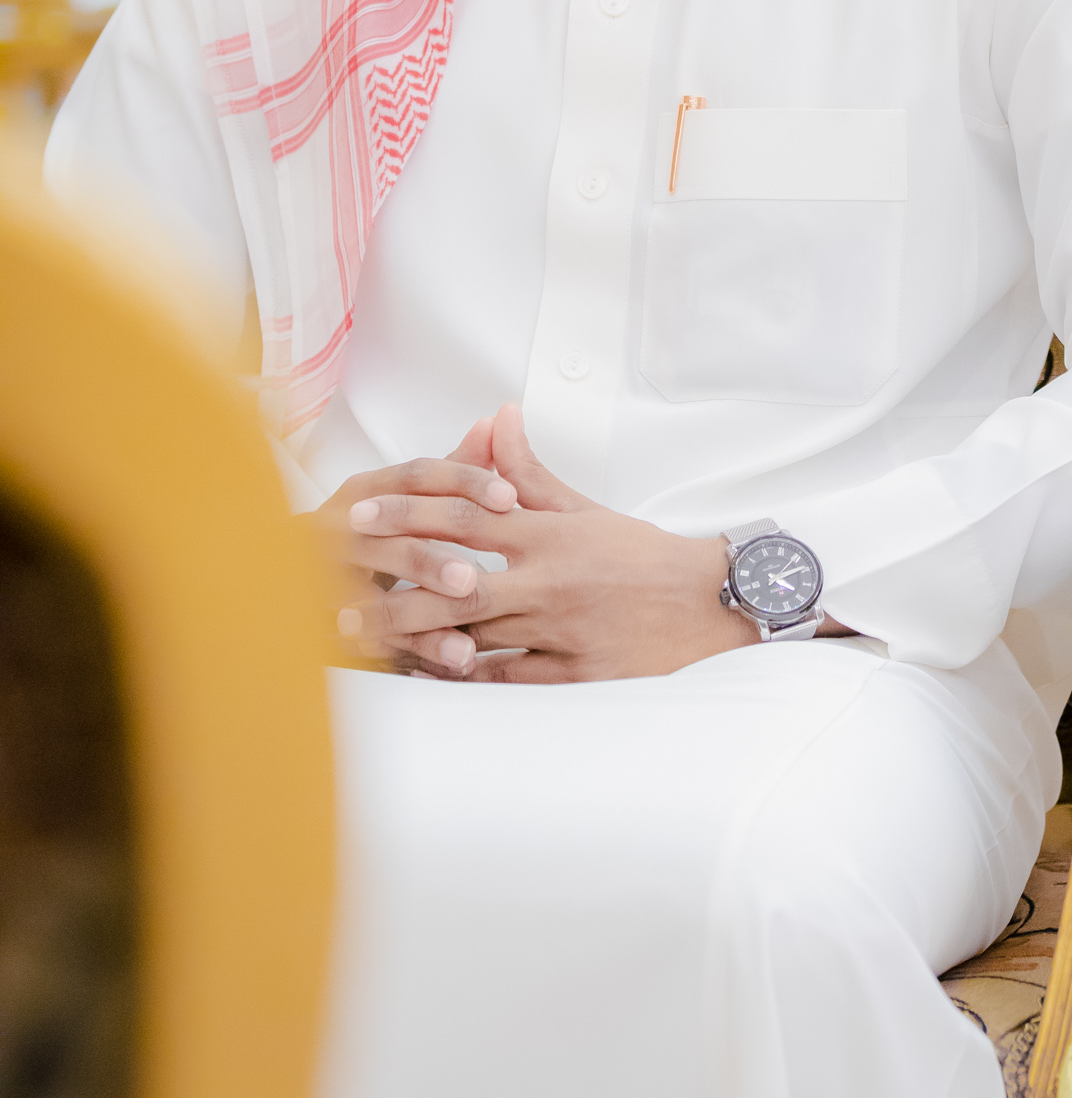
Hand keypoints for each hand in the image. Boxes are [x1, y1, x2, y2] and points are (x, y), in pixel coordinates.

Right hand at [312, 414, 520, 673]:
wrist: (281, 576)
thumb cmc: (362, 532)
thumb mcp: (405, 498)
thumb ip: (454, 469)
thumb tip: (494, 424)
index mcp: (366, 491)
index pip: (415, 477)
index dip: (464, 482)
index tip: (509, 497)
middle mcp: (340, 524)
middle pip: (387, 536)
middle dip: (430, 559)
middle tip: (472, 577)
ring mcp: (323, 572)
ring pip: (372, 592)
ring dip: (419, 613)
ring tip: (461, 635)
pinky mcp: (322, 616)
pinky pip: (370, 637)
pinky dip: (410, 652)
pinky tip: (446, 663)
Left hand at [334, 404, 757, 682]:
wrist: (706, 602)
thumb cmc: (638, 554)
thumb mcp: (582, 507)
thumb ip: (528, 471)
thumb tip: (497, 417)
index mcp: (547, 535)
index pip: (463, 519)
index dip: (404, 516)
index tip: (357, 518)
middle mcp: (548, 582)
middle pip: (455, 587)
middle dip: (393, 593)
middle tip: (340, 600)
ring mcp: (560, 631)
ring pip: (475, 639)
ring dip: (416, 640)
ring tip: (368, 642)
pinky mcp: (575, 674)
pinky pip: (507, 681)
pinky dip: (464, 679)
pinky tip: (425, 676)